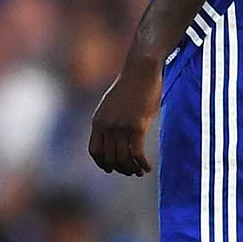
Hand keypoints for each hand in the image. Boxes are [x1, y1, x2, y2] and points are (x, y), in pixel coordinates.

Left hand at [89, 56, 162, 175]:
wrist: (141, 70)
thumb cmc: (130, 86)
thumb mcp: (112, 104)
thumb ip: (109, 120)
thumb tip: (112, 136)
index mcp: (98, 121)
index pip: (95, 152)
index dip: (103, 164)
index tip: (112, 168)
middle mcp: (106, 126)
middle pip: (110, 158)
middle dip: (120, 168)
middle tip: (131, 171)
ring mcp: (121, 126)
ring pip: (123, 159)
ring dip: (132, 169)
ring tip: (140, 171)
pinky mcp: (137, 126)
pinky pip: (137, 154)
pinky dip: (142, 164)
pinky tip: (147, 167)